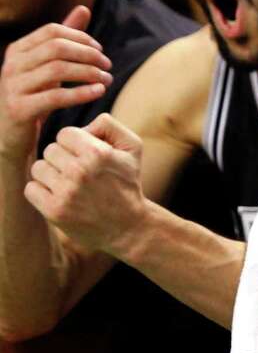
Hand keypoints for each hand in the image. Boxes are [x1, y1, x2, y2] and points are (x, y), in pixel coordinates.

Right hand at [0, 6, 110, 160]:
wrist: (11, 136)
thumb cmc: (35, 96)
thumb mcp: (49, 66)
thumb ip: (65, 39)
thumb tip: (83, 8)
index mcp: (17, 50)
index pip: (53, 31)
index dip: (81, 38)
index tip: (100, 50)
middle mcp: (11, 65)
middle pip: (57, 47)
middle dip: (88, 54)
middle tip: (108, 66)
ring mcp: (12, 86)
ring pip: (58, 70)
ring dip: (89, 73)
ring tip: (107, 80)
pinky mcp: (18, 108)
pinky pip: (55, 96)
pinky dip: (81, 93)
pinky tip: (99, 92)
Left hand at [24, 113, 146, 254]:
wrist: (128, 227)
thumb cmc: (128, 183)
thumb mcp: (133, 148)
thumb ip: (109, 125)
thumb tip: (83, 126)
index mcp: (97, 153)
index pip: (65, 134)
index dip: (74, 144)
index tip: (85, 156)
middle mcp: (80, 172)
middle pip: (50, 150)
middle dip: (63, 159)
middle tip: (79, 173)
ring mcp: (65, 192)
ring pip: (38, 168)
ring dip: (51, 175)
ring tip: (69, 185)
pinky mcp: (54, 211)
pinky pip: (31, 189)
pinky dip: (42, 192)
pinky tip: (59, 196)